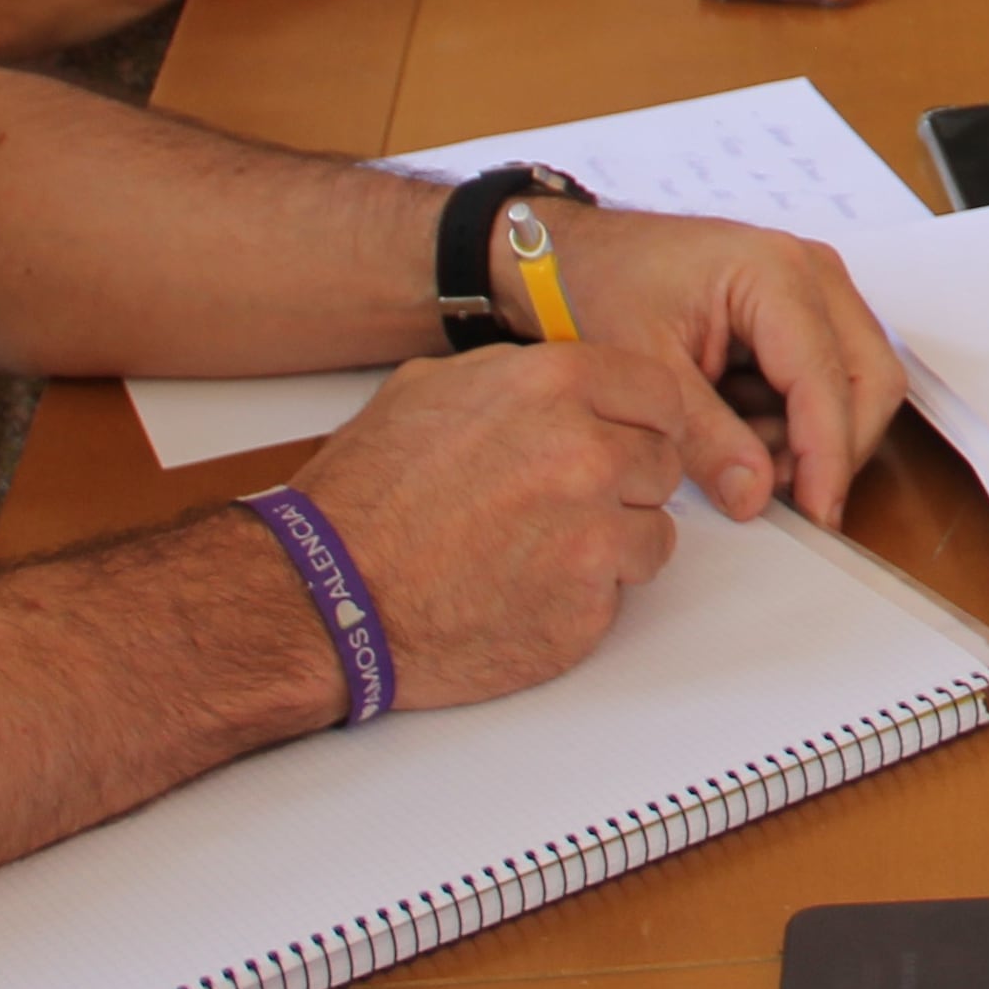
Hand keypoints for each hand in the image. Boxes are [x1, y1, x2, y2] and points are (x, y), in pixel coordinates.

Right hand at [281, 338, 697, 711]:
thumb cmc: (366, 498)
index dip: (638, 422)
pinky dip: (584, 598)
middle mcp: (586, 454)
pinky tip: (526, 590)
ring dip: (612, 544)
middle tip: (564, 504)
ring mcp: (593, 535)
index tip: (621, 440)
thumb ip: (514, 379)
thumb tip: (560, 381)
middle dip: (624, 484)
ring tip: (538, 551)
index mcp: (554, 386)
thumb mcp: (428, 390)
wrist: (327, 596)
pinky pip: (621, 596)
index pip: (660, 394)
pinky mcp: (587, 608)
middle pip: (661, 463)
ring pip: (654, 533)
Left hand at [538, 204, 909, 524]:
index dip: (828, 456)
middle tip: (783, 500)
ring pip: (857, 384)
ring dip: (812, 436)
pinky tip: (738, 429)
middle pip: (869, 380)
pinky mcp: (804, 312)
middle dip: (833, 448)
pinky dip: (794, 421)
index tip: (818, 516)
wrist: (571, 253)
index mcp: (776, 272)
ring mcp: (814, 290)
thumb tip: (756, 496)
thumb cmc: (600, 283)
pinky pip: (829, 380)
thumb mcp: (643, 369)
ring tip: (736, 454)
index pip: (828, 380)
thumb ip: (703, 437)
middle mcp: (812, 273)